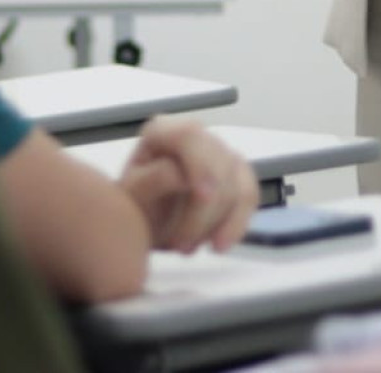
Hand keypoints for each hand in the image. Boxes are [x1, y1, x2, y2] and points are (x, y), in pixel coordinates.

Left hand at [116, 117, 258, 253]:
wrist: (143, 225)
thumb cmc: (133, 207)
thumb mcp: (130, 196)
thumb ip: (153, 180)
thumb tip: (182, 175)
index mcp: (162, 131)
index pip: (189, 135)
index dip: (201, 163)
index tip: (203, 197)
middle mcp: (195, 136)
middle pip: (218, 162)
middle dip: (205, 210)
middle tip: (180, 245)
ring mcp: (219, 153)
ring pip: (237, 182)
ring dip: (217, 223)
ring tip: (186, 250)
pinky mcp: (237, 175)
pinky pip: (249, 196)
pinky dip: (237, 224)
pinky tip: (218, 245)